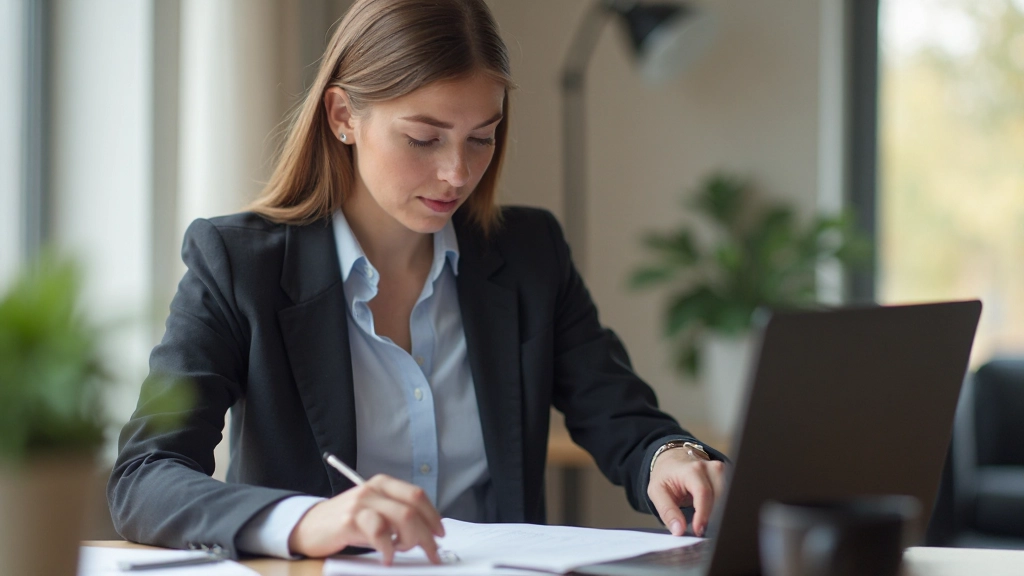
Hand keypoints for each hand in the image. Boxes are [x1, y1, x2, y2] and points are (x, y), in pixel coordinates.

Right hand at [288, 474, 445, 563]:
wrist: (310, 526)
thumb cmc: (347, 522)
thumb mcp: (375, 512)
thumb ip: (397, 515)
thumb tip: (427, 532)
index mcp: (383, 484)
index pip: (417, 495)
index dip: (433, 516)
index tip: (440, 534)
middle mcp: (373, 489)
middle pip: (412, 508)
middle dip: (427, 533)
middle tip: (431, 552)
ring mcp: (361, 503)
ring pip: (402, 518)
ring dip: (410, 541)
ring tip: (401, 551)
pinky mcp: (349, 520)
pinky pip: (380, 533)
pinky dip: (388, 549)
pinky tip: (386, 557)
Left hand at [647, 448, 726, 537]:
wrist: (672, 462)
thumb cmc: (665, 475)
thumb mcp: (657, 492)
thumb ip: (667, 512)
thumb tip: (679, 530)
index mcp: (692, 469)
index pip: (703, 493)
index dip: (703, 514)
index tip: (698, 530)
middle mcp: (710, 468)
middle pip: (719, 498)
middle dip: (711, 517)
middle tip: (699, 530)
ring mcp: (720, 472)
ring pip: (726, 500)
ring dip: (716, 514)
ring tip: (702, 522)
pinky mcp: (726, 477)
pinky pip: (727, 498)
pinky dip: (720, 509)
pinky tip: (710, 514)